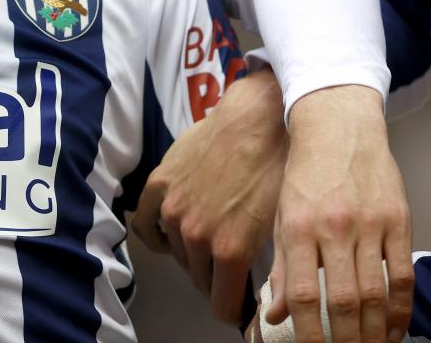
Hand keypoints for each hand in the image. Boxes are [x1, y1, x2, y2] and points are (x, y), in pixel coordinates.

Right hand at [132, 68, 287, 322]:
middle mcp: (196, 234)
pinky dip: (158, 236)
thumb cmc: (279, 166)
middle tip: (231, 271)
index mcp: (229, 249)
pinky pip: (146, 225)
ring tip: (211, 244)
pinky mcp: (160, 185)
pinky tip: (173, 234)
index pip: (222, 307)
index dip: (235, 310)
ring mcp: (173, 209)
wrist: (259, 119)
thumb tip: (273, 307)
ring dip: (193, 256)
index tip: (242, 306)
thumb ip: (271, 271)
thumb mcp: (284, 226)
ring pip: (178, 256)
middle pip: (200, 281)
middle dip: (216, 281)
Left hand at [268, 86, 412, 342]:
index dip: (310, 332)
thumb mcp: (281, 215)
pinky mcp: (398, 220)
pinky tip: (395, 329)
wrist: (337, 126)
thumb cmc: (303, 173)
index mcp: (298, 226)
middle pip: (345, 300)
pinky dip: (401, 308)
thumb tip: (274, 313)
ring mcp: (370, 224)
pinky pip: (404, 274)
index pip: (305, 294)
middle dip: (346, 339)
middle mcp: (334, 227)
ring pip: (377, 293)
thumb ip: (282, 267)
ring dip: (375, 331)